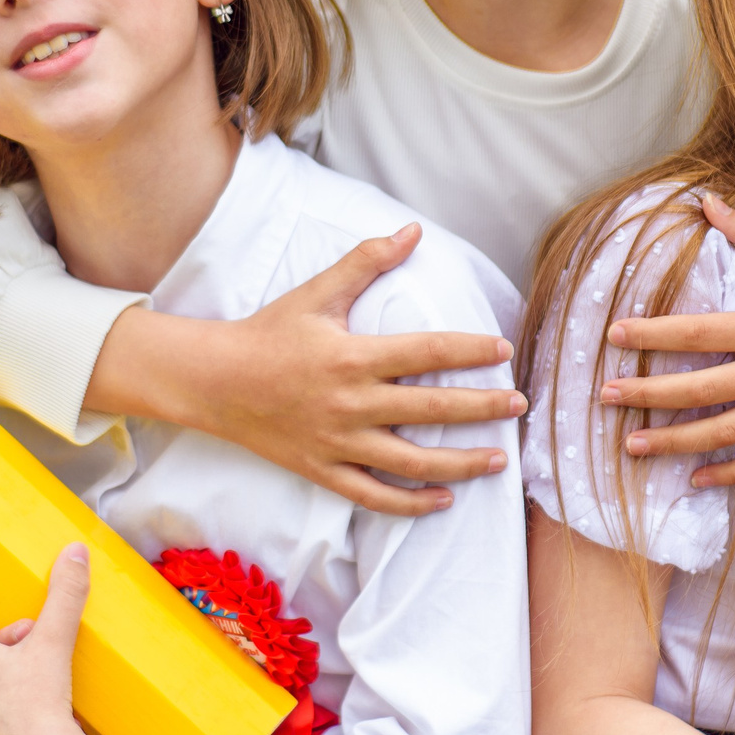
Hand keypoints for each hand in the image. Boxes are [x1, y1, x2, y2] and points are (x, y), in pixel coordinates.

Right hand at [122, 225, 522, 516]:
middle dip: (483, 408)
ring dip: (461, 463)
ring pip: (411, 463)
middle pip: (431, 409)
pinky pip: (375, 497)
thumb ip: (367, 260)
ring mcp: (337, 443)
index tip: (503, 350)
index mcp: (353, 356)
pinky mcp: (324, 471)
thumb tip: (412, 230)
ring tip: (498, 460)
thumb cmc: (270, 332)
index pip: (428, 352)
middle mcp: (350, 403)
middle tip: (519, 404)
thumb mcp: (318, 292)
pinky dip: (411, 504)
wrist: (215, 382)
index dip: (471, 351)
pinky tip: (444, 499)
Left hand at [596, 195, 734, 487]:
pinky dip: (730, 473)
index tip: (614, 336)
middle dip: (648, 395)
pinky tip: (696, 476)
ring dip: (675, 441)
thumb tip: (707, 201)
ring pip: (726, 433)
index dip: (653, 335)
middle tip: (605, 396)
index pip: (699, 332)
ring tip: (633, 445)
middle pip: (701, 389)